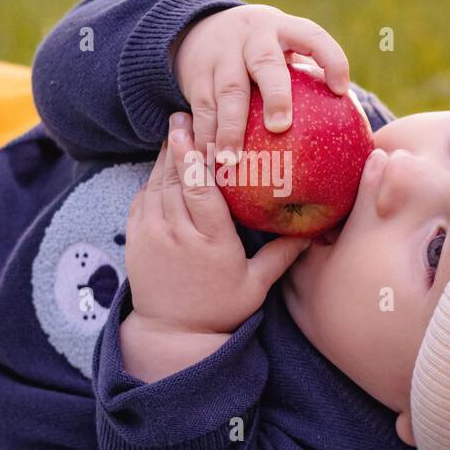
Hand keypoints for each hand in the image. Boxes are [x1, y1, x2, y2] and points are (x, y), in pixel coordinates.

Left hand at [120, 115, 310, 380]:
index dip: (194, 157)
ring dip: (164, 156)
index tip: (195, 131)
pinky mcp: (135, 238)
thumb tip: (314, 232)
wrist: (173, 335)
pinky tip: (163, 162)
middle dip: (178, 144)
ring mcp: (151, 235)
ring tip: (174, 128)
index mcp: (210, 241)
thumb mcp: (256, 285)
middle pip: (175, 178)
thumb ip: (282, 255)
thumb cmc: (220, 310)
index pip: (199, 190)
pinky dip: (152, 178)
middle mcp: (177, 234)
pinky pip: (142, 198)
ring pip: (156, 184)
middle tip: (184, 114)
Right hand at [172, 4, 348, 160]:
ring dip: (230, 128)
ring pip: (228, 92)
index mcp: (284, 30)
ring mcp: (223, 56)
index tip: (341, 89)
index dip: (329, 58)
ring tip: (232, 160)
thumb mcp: (285, 50)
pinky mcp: (196, 76)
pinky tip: (208, 163)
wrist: (201, 29)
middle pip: (265, 65)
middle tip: (280, 127)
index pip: (312, 37)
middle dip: (275, 95)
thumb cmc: (264, 53)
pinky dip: (205, 137)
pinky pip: (201, 109)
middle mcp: (253, 39)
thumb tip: (355, 140)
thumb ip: (309, 81)